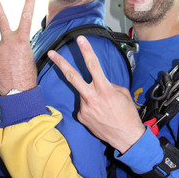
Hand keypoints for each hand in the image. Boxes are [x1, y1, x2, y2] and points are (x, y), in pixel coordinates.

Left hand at [0, 0, 37, 95]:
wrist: (17, 92)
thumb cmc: (27, 77)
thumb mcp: (30, 56)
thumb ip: (20, 45)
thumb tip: (13, 46)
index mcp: (21, 40)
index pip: (26, 16)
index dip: (29, 1)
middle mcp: (7, 41)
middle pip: (1, 19)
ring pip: (1, 45)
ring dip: (6, 52)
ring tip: (12, 65)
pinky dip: (2, 59)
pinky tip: (6, 67)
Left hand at [48, 36, 145, 153]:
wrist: (127, 138)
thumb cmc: (127, 114)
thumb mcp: (122, 93)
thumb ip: (108, 84)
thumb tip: (99, 82)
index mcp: (104, 89)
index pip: (93, 65)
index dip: (86, 50)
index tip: (80, 39)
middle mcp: (92, 98)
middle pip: (72, 77)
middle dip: (61, 63)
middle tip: (51, 53)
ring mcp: (85, 108)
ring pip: (83, 93)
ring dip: (89, 94)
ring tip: (104, 106)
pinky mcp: (81, 117)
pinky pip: (84, 106)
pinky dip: (91, 106)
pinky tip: (100, 114)